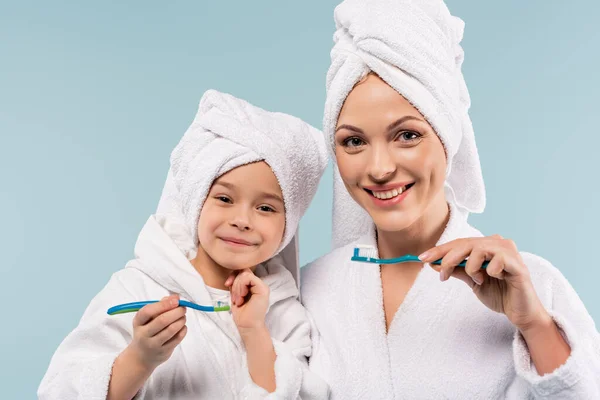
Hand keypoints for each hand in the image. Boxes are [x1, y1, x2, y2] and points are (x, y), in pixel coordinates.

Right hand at [127, 294, 187, 369]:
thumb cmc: (147, 331)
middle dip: (176, 312)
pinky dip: (183, 330)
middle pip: (162, 320)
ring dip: (181, 320)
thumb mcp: (148, 318)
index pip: (148, 311)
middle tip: (183, 308)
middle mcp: (143, 334)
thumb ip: (161, 305)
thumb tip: (176, 297)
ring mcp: (153, 345)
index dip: (164, 304)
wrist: (141, 357)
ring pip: (171, 330)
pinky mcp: (163, 352)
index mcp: (138, 322)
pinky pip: (177, 339)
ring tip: (183, 317)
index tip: (176, 300)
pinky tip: (182, 326)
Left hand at [225, 269, 269, 334]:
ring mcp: (262, 286)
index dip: (233, 275)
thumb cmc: (241, 313)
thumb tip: (231, 276)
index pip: (243, 271)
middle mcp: (259, 284)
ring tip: (238, 300)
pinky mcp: (263, 289)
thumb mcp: (236, 294)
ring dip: (237, 288)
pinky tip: (242, 296)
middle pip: (243, 272)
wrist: (247, 325)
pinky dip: (242, 286)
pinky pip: (249, 278)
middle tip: (235, 299)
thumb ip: (235, 284)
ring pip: (245, 274)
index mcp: (253, 285)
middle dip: (235, 284)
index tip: (227, 284)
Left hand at [419, 235, 549, 332]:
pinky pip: (497, 261)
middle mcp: (498, 243)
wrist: (520, 313)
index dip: (440, 250)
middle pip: (466, 243)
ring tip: (477, 279)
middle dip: (448, 258)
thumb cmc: (499, 294)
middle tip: (441, 273)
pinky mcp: (518, 265)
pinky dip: (490, 271)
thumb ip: (457, 270)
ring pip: (479, 248)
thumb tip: (433, 263)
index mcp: (487, 245)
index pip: (459, 243)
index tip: (422, 258)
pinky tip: (496, 278)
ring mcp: (509, 252)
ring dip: (471, 266)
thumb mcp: (472, 280)